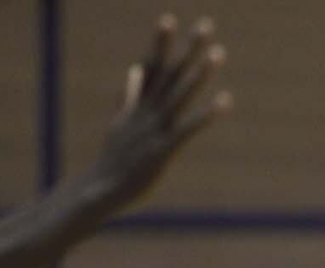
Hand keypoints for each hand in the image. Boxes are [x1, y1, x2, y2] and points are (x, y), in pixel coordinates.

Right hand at [89, 14, 231, 209]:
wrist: (98, 192)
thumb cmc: (114, 160)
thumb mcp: (119, 124)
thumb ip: (128, 97)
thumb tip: (134, 69)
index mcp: (135, 106)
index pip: (150, 67)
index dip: (160, 43)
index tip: (169, 17)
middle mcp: (146, 112)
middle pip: (170, 73)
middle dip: (188, 48)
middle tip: (207, 23)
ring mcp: (154, 130)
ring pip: (180, 94)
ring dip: (200, 73)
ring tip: (219, 52)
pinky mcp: (163, 150)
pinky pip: (188, 127)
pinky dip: (207, 114)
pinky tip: (227, 101)